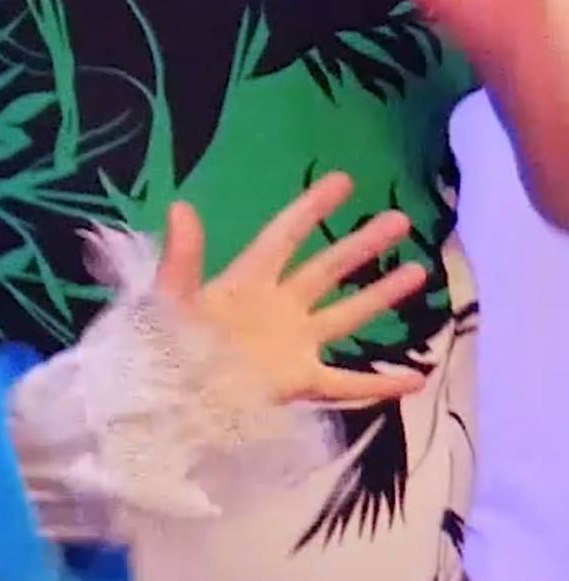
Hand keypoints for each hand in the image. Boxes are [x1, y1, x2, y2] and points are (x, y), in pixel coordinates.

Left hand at [156, 176, 433, 407]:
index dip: (312, 209)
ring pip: (346, 315)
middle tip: (400, 220)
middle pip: (327, 269)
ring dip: (381, 295)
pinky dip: (380, 385)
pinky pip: (347, 384)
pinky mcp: (299, 381)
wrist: (163, 399)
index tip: (345, 180)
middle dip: (362, 245)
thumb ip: (182, 257)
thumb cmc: (161, 346)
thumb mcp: (169, 298)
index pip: (284, 237)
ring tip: (419, 271)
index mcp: (245, 283)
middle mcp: (277, 308)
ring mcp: (292, 344)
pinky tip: (418, 380)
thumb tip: (182, 207)